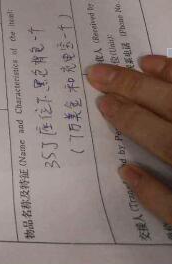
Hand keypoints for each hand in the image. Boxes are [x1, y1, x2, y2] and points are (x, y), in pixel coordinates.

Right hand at [88, 56, 171, 223]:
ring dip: (163, 75)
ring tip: (138, 63)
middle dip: (130, 86)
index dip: (126, 116)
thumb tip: (127, 172)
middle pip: (166, 104)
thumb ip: (161, 200)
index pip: (153, 133)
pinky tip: (162, 66)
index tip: (101, 101)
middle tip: (98, 72)